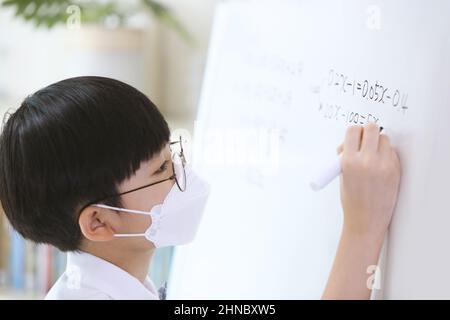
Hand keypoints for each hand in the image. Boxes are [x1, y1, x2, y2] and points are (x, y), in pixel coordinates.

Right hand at [338, 123, 400, 240]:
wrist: (366, 220)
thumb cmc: (352, 200)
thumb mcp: (342, 175)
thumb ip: (347, 156)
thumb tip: (354, 141)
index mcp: (349, 161)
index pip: (353, 131)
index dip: (353, 132)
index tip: (353, 137)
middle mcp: (367, 160)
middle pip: (372, 128)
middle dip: (367, 131)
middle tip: (364, 140)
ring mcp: (384, 165)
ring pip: (384, 139)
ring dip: (378, 143)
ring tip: (372, 156)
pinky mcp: (395, 170)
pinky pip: (392, 152)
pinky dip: (386, 154)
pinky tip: (380, 166)